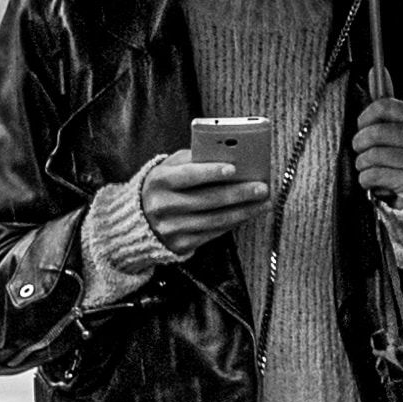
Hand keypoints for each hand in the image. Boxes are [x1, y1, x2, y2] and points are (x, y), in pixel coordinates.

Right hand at [131, 153, 275, 254]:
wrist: (139, 220)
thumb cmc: (164, 186)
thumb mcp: (169, 167)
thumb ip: (193, 159)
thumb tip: (228, 156)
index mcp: (159, 181)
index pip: (188, 176)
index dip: (211, 172)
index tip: (234, 168)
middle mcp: (163, 206)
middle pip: (207, 199)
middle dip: (239, 193)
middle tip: (262, 187)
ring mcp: (172, 228)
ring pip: (215, 219)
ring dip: (244, 211)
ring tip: (264, 202)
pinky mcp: (180, 245)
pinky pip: (213, 233)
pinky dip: (234, 222)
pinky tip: (248, 214)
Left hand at [351, 92, 402, 209]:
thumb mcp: (401, 126)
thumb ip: (388, 101)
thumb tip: (376, 70)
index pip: (383, 105)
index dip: (365, 117)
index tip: (363, 126)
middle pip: (373, 132)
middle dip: (360, 144)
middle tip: (364, 151)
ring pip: (371, 156)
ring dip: (363, 164)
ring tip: (373, 168)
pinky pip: (372, 176)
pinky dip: (366, 180)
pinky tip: (377, 182)